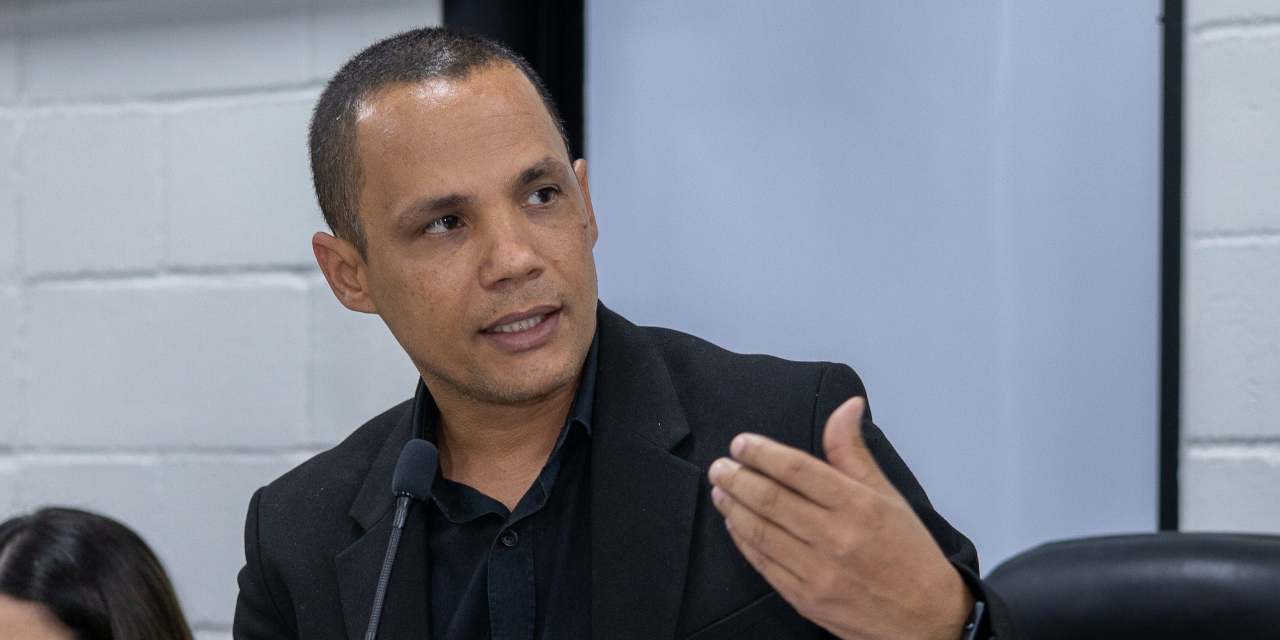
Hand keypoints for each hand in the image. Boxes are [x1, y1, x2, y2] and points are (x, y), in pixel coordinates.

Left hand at [707, 397, 973, 639]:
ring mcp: (818, 572)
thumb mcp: (888, 496)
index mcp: (858, 506)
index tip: (741, 443)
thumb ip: (854, 452)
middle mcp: (836, 538)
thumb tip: (846, 407)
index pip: (797, 469)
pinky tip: (735, 525)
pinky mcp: (806, 598)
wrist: (927, 619)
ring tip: (720, 490)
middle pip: (771, 500)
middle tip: (720, 466)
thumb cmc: (909, 554)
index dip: (762, 453)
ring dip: (734, 508)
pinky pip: (764, 565)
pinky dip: (744, 542)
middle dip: (737, 479)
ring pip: (761, 532)